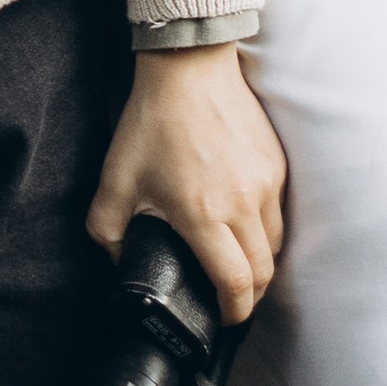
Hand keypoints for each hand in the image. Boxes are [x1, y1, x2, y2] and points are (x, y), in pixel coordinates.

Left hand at [89, 44, 285, 325]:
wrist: (189, 66)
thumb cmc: (152, 121)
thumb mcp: (115, 179)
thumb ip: (107, 230)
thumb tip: (115, 260)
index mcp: (204, 214)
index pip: (235, 284)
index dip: (232, 313)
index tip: (222, 320)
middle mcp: (243, 203)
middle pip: (262, 273)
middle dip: (248, 296)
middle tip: (230, 300)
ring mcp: (265, 183)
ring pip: (274, 244)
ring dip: (259, 264)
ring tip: (237, 265)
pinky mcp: (276, 163)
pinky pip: (279, 212)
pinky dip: (266, 230)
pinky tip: (245, 227)